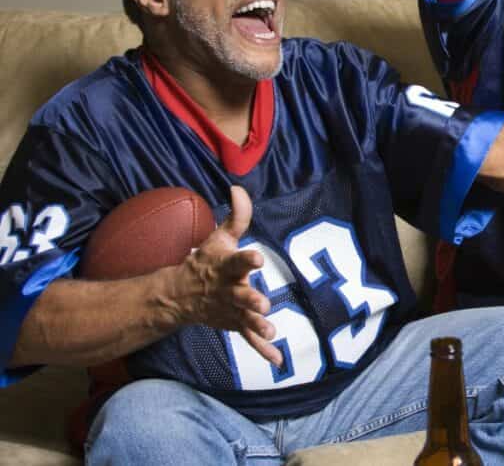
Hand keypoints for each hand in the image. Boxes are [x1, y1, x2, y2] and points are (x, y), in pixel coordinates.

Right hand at [166, 185, 281, 366]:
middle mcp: (229, 290)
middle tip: (262, 303)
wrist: (181, 295)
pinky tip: (279, 361)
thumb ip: (236, 215)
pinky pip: (249, 339)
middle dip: (251, 300)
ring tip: (270, 330)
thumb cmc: (207, 261)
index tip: (258, 258)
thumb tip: (239, 188)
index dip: (248, 259)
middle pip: (241, 295)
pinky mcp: (235, 324)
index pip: (238, 261)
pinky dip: (263, 350)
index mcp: (227, 267)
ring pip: (246, 319)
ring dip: (257, 325)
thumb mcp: (219, 236)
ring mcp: (231, 310)